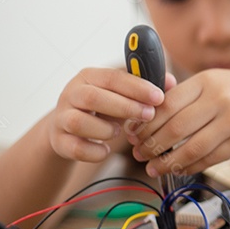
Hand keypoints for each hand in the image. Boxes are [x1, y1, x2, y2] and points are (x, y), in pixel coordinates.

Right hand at [48, 67, 172, 163]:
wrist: (67, 127)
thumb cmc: (101, 107)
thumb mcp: (120, 93)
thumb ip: (145, 87)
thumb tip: (171, 82)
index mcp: (89, 77)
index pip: (113, 77)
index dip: (137, 87)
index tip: (158, 97)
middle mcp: (71, 94)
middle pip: (93, 97)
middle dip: (125, 107)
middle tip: (148, 115)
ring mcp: (62, 117)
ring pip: (78, 122)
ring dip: (104, 129)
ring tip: (119, 132)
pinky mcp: (58, 140)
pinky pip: (75, 148)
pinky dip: (94, 151)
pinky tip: (106, 150)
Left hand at [128, 69, 229, 176]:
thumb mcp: (214, 81)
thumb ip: (184, 94)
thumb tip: (145, 113)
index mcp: (206, 81)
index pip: (166, 104)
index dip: (145, 123)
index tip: (132, 135)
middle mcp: (220, 98)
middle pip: (176, 128)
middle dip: (152, 145)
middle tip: (139, 155)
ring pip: (192, 147)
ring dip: (169, 162)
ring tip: (155, 168)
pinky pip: (211, 158)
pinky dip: (191, 166)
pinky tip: (180, 169)